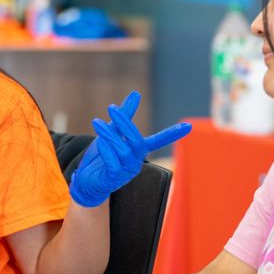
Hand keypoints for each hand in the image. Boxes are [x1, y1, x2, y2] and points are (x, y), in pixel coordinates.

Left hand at [68, 90, 191, 207]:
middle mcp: (136, 162)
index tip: (188, 126)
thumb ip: (124, 116)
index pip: (158, 141)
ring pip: (123, 150)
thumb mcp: (112, 131)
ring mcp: (126, 172)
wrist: (85, 180)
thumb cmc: (100, 156)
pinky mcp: (114, 179)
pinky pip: (114, 163)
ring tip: (97, 123)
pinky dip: (107, 151)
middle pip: (137, 141)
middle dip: (125, 123)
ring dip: (109, 135)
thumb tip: (136, 93)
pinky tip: (99, 142)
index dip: (172, 134)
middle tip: (112, 109)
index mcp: (138, 151)